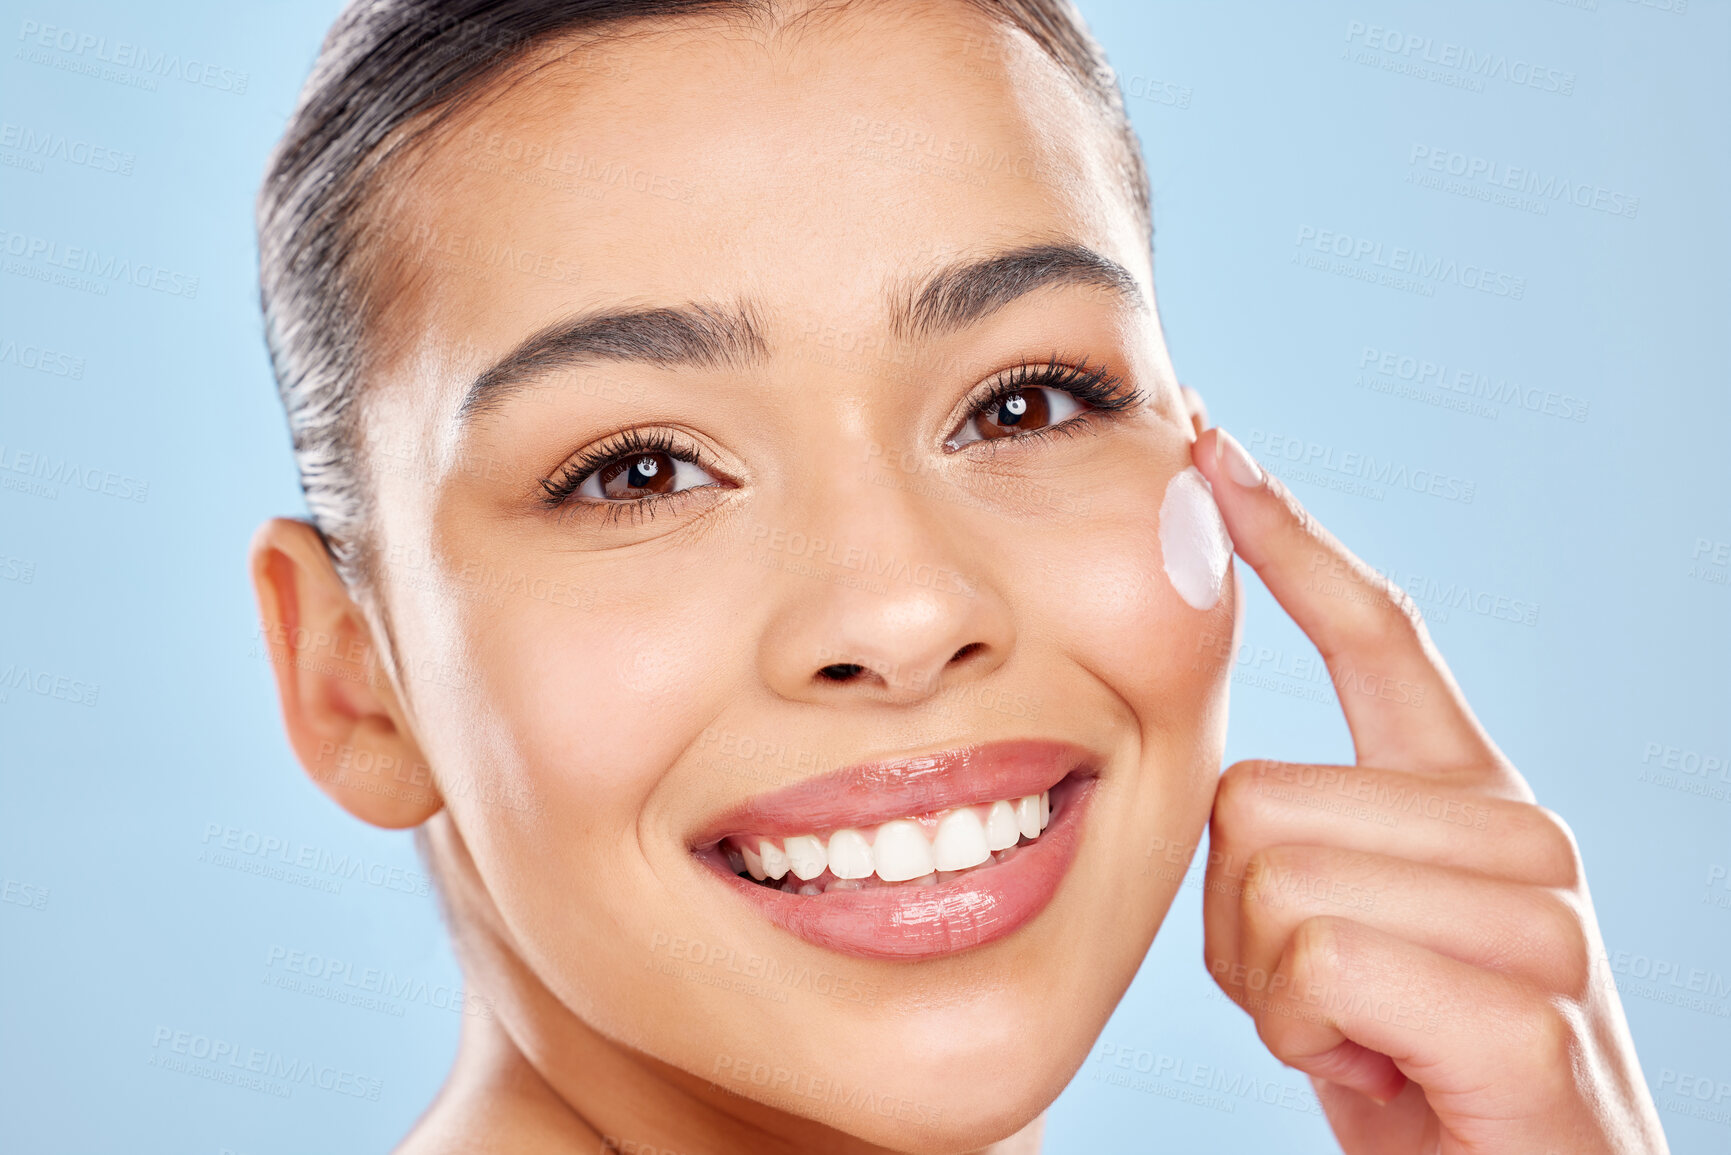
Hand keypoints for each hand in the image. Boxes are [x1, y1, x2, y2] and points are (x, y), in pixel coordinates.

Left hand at [1192, 428, 1668, 1153]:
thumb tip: (1216, 780)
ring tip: (1356, 1032)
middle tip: (1323, 996)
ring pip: (1270, 882)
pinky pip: (1318, 959)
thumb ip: (1304, 846)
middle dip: (1240, 922)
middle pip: (1251, 798)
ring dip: (1270, 988)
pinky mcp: (1528, 1010)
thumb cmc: (1415, 1072)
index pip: (1379, 633)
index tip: (1216, 448)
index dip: (1291, 537)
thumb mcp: (1344, 939)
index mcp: (1472, 800)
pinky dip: (1306, 1034)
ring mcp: (1538, 914)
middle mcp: (1520, 830)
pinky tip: (1376, 1069)